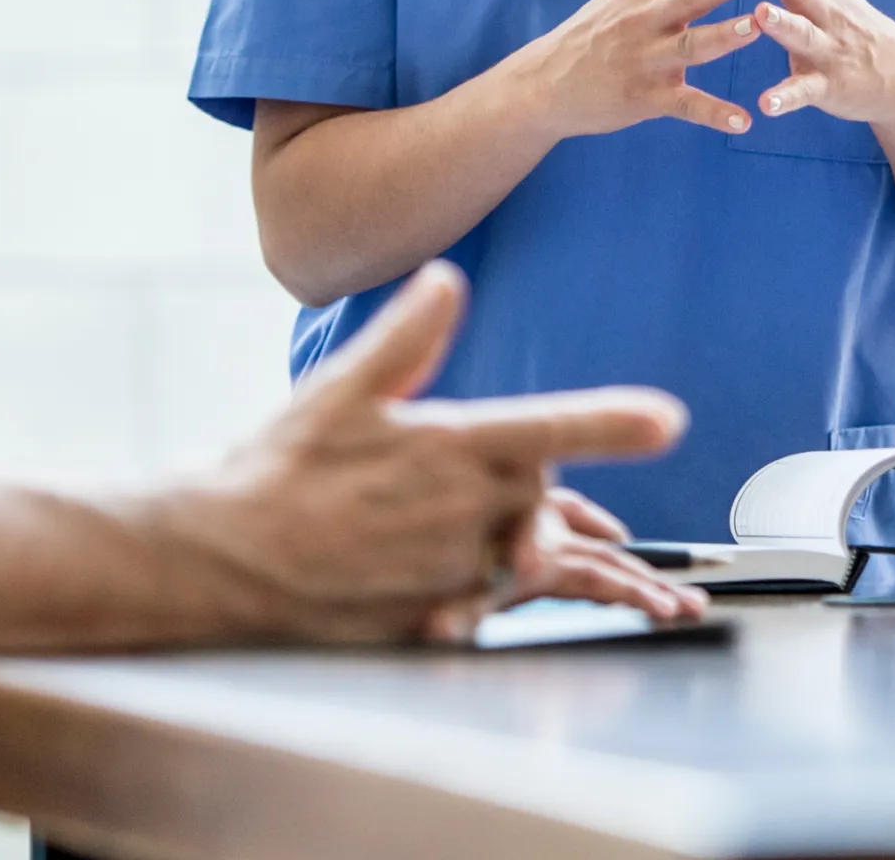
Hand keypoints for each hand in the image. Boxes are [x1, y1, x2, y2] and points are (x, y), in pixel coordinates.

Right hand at [162, 261, 706, 641]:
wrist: (224, 558)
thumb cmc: (280, 469)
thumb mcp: (340, 389)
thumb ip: (405, 338)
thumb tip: (447, 278)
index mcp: (449, 449)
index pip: (549, 428)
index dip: (614, 422)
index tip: (670, 420)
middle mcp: (463, 513)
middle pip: (540, 488)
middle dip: (523, 474)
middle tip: (449, 465)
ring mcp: (454, 571)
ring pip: (520, 546)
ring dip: (509, 532)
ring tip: (447, 523)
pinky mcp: (439, 616)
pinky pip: (490, 599)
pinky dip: (480, 583)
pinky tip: (434, 567)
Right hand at [521, 0, 766, 136]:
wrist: (546, 84)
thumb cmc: (593, 29)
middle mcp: (645, 19)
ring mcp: (646, 60)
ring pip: (690, 46)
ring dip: (723, 36)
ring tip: (756, 27)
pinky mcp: (645, 98)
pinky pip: (684, 106)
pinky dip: (713, 114)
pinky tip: (744, 121)